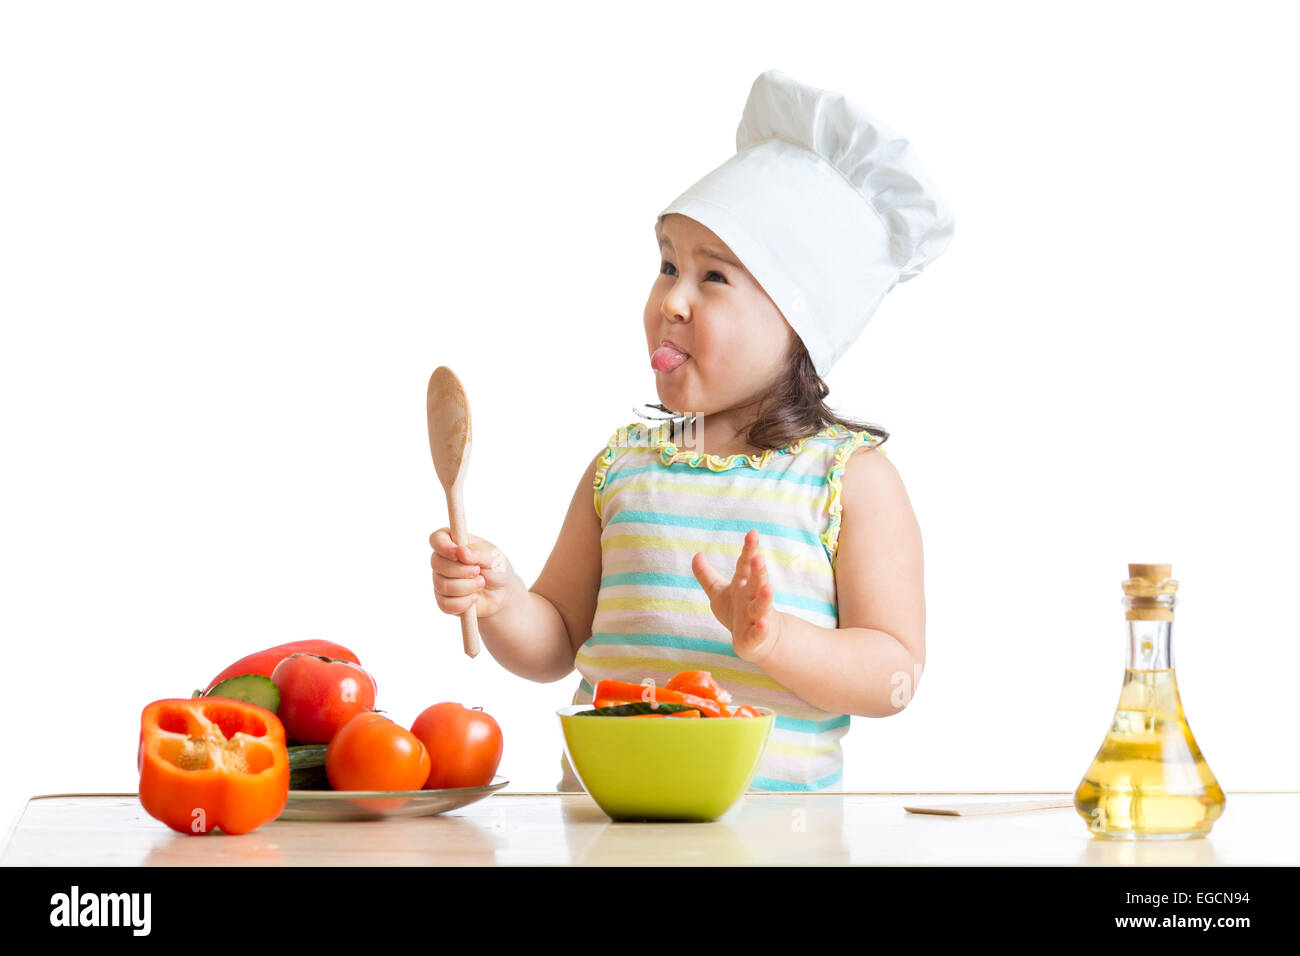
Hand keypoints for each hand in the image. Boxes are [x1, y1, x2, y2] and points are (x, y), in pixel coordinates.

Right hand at [429, 528, 513, 619]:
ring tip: (481, 583)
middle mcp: (444, 561)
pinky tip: (474, 598)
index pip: (437, 539)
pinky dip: (463, 603)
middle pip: (436, 563)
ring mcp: (441, 581)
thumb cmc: (497, 570)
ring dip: (466, 587)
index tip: (457, 553)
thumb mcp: (493, 557)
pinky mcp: (444, 601)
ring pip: (442, 585)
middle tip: (478, 571)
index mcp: (454, 543)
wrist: (503, 595)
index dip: (443, 546)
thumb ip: (478, 552)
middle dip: (460, 570)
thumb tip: (461, 551)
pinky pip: (446, 604)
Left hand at [691, 529, 783, 662]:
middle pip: (757, 582)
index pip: (745, 565)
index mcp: (743, 585)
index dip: (749, 550)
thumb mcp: (718, 592)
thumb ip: (706, 575)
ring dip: (765, 597)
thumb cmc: (736, 611)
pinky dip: (761, 629)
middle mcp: (752, 598)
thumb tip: (696, 554)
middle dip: (759, 570)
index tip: (753, 533)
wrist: (757, 640)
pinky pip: (760, 632)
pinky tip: (763, 624)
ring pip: (761, 606)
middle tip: (759, 558)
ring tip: (769, 588)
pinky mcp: (756, 636)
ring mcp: (756, 617)